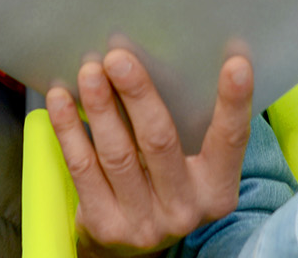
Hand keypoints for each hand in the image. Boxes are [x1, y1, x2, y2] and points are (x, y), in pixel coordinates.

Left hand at [49, 49, 254, 256]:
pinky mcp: (105, 225)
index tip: (236, 64)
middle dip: (138, 94)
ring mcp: (144, 222)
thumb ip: (190, 125)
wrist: (132, 247)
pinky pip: (83, 169)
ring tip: (90, 71)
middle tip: (119, 58)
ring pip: (117, 154)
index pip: (231, 141)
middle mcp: (184, 209)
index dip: (235, 103)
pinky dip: (70, 130)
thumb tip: (166, 58)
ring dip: (100, 106)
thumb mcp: (192, 165)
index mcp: (216, 189)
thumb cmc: (166, 185)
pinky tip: (61, 101)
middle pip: (160, 141)